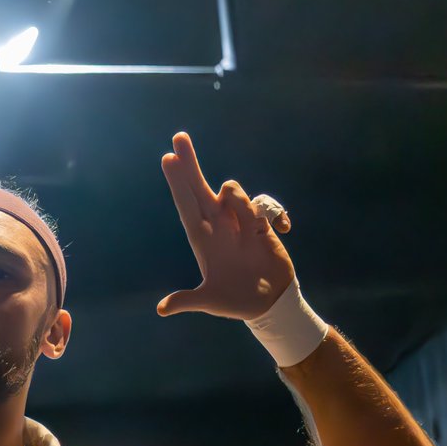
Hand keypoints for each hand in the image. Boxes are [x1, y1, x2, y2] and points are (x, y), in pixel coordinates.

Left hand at [157, 132, 295, 319]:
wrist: (268, 303)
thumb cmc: (234, 301)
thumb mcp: (210, 300)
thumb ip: (188, 300)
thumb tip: (163, 309)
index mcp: (202, 239)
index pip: (186, 204)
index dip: (177, 182)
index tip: (168, 158)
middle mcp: (218, 225)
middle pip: (200, 187)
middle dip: (189, 162)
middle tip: (178, 137)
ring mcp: (239, 222)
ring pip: (234, 192)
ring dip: (241, 201)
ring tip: (253, 227)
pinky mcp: (261, 223)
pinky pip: (264, 205)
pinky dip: (274, 213)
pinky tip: (283, 230)